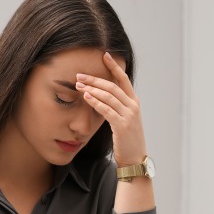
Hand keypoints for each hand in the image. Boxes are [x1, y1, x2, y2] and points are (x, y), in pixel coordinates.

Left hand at [75, 52, 146, 166]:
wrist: (135, 159)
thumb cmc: (127, 140)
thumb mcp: (124, 119)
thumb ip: (116, 106)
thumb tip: (101, 95)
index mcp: (134, 102)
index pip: (123, 79)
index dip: (114, 66)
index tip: (104, 55)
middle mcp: (133, 106)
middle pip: (112, 86)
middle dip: (95, 79)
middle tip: (79, 75)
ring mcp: (129, 115)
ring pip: (109, 96)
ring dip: (92, 88)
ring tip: (78, 85)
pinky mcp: (122, 126)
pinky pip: (107, 110)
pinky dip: (96, 101)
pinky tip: (86, 97)